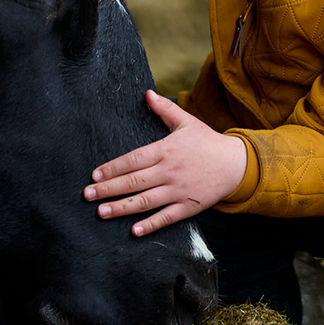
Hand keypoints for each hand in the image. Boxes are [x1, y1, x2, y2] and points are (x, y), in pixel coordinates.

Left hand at [83, 91, 247, 235]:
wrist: (236, 164)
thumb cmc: (208, 142)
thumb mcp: (187, 122)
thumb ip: (164, 110)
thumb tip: (146, 94)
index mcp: (166, 150)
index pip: (133, 160)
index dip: (112, 168)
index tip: (94, 175)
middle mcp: (169, 171)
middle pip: (134, 181)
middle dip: (108, 189)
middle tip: (87, 195)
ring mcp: (178, 190)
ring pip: (145, 201)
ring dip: (121, 208)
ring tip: (101, 212)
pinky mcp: (188, 206)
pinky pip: (166, 217)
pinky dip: (150, 224)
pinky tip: (134, 230)